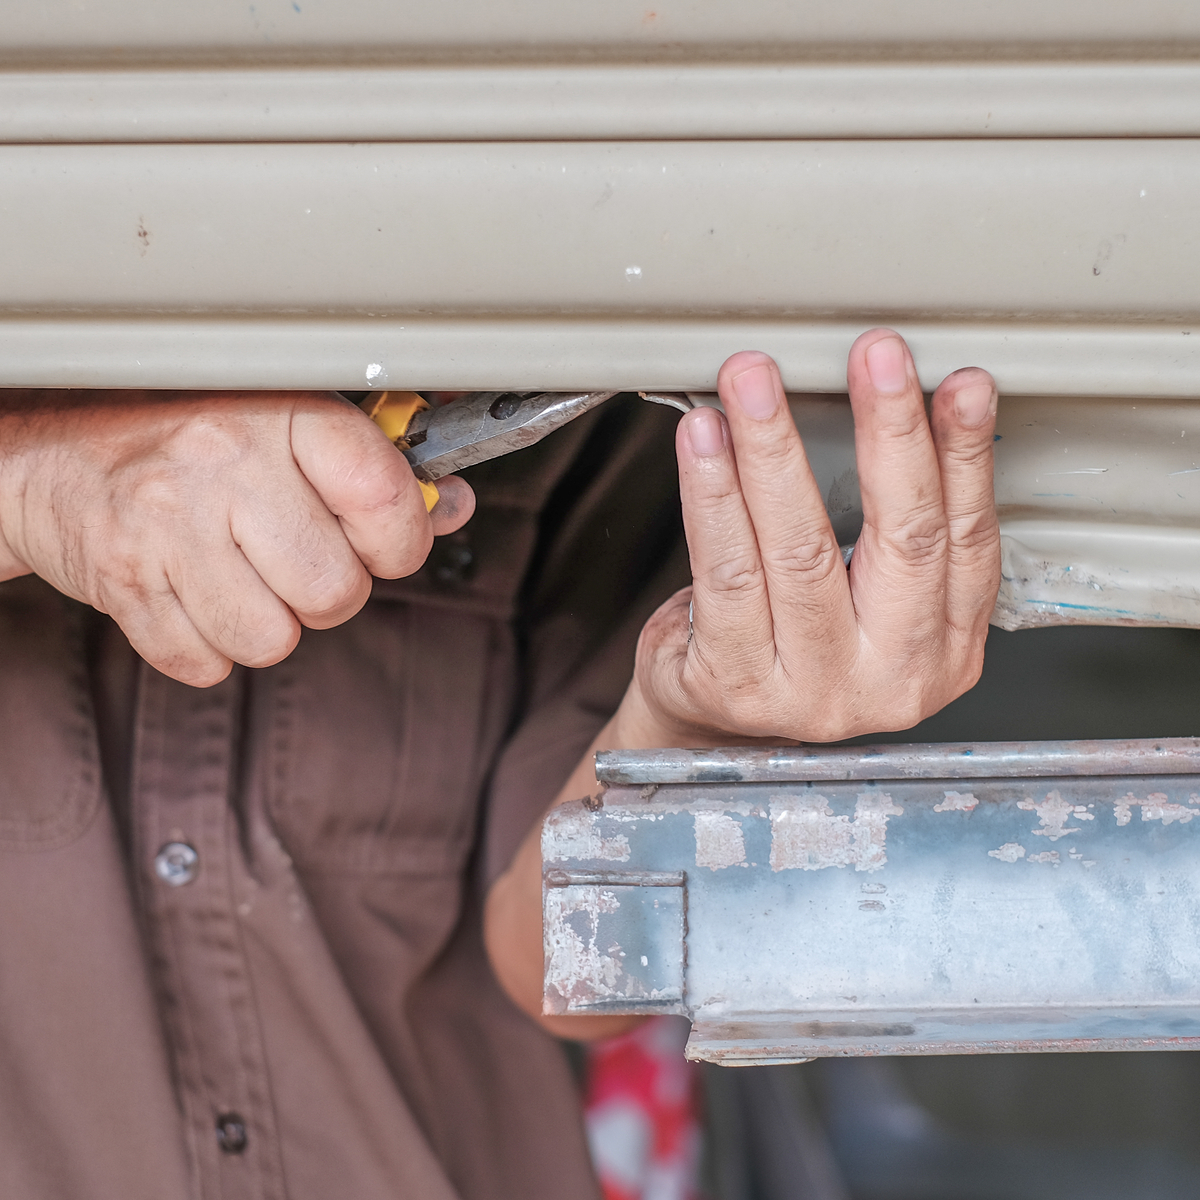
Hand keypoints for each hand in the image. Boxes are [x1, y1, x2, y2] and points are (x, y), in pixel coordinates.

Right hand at [0, 390, 473, 686]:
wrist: (47, 450)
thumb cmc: (183, 435)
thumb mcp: (284, 422)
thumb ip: (375, 464)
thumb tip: (449, 507)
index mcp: (278, 412)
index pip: (383, 497)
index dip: (402, 540)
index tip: (386, 543)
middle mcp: (223, 463)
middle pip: (335, 591)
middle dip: (330, 593)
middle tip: (298, 561)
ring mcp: (167, 527)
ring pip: (273, 640)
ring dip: (269, 625)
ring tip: (241, 577)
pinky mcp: (125, 585)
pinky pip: (206, 665)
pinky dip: (208, 647)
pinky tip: (194, 595)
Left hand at [620, 328, 999, 744]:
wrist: (718, 730)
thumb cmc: (795, 647)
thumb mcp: (873, 605)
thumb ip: (898, 538)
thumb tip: (899, 408)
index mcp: (942, 653)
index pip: (967, 542)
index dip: (964, 456)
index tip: (958, 384)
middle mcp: (888, 678)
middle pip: (902, 541)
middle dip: (889, 434)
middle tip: (873, 355)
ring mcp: (812, 690)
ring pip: (800, 550)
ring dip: (774, 452)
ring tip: (755, 384)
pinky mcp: (736, 683)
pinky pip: (726, 572)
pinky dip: (712, 495)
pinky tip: (704, 442)